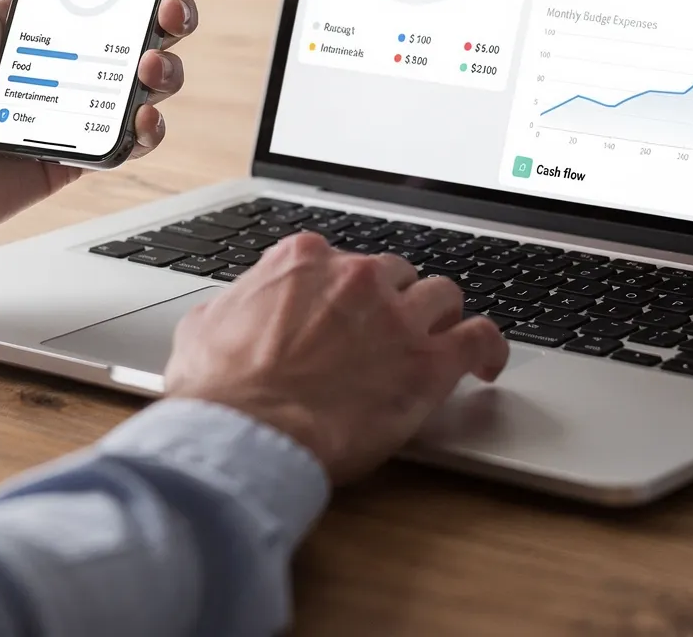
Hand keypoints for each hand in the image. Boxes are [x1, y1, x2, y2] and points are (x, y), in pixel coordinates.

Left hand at [0, 0, 218, 287]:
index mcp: (28, 22)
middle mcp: (56, 63)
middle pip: (139, 29)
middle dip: (172, 10)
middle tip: (170, 6)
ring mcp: (68, 111)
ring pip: (145, 83)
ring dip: (166, 67)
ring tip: (149, 64)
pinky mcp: (71, 158)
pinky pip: (128, 142)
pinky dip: (148, 129)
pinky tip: (141, 118)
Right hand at [163, 233, 509, 482]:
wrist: (247, 434)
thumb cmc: (220, 392)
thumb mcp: (204, 327)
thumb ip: (233, 306)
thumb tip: (231, 312)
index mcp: (303, 260)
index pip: (340, 259)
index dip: (344, 290)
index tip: (345, 310)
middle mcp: (357, 276)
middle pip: (396, 274)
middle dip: (392, 301)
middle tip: (385, 336)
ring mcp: (398, 316)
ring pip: (442, 295)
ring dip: (439, 317)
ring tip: (436, 342)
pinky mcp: (430, 361)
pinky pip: (481, 337)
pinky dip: (488, 348)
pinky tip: (486, 364)